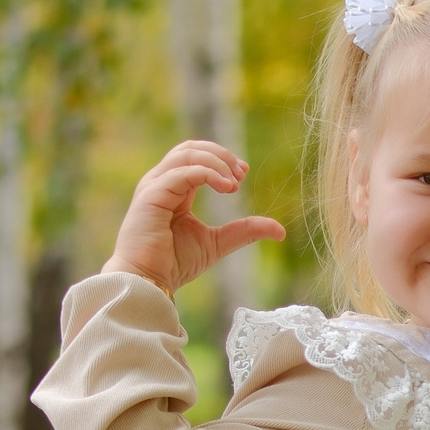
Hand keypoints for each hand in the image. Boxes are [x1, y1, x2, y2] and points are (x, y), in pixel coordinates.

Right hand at [102, 139, 284, 293]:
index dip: (222, 159)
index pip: (196, 157)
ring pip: (186, 154)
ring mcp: (154, 186)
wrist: (149, 280)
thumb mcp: (218, 243)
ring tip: (235, 182)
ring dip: (216, 162)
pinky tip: (227, 187)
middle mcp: (161, 182)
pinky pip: (183, 172)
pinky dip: (208, 174)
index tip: (243, 174)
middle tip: (242, 172)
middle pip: (191, 148)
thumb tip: (280, 230)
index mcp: (174, 189)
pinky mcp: (151, 195)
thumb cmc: (175, 263)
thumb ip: (244, 231)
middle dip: (221, 155)